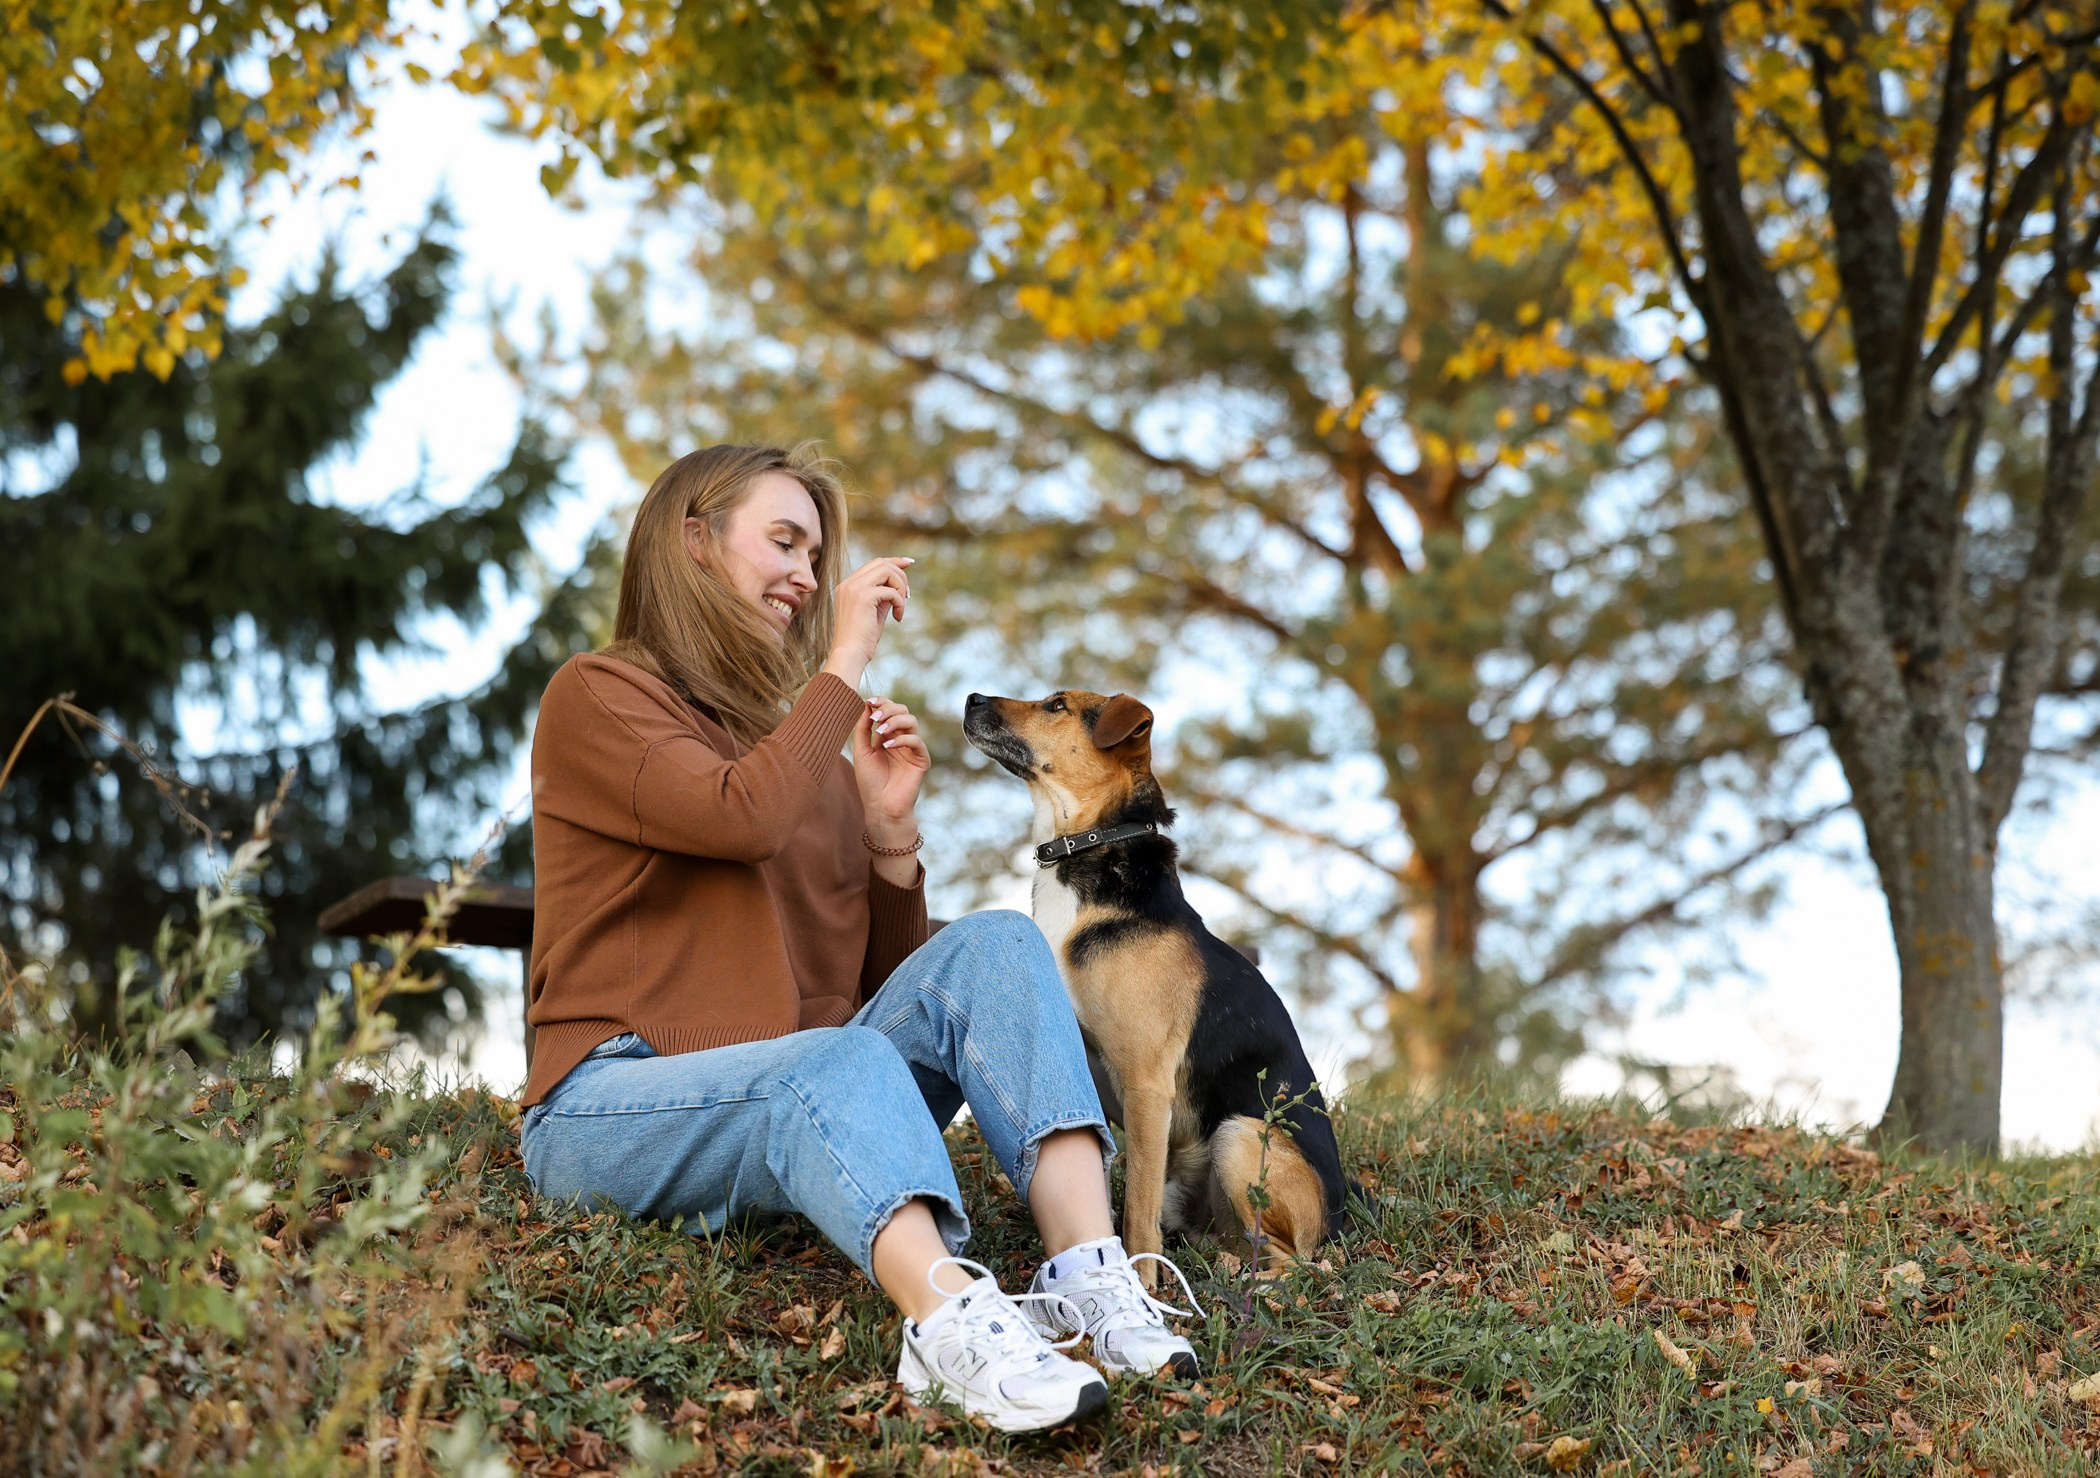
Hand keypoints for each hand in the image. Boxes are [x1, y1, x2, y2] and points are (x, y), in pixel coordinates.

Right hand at [823, 557, 912, 686]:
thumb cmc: (862, 639)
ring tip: (902, 605)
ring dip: (900, 586)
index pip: (873, 564)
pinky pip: (891, 591)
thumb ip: (883, 596)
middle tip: (907, 594)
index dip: (893, 561)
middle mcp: (848, 583)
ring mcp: (854, 588)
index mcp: (848, 586)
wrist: (850, 654)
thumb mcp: (874, 612)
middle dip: (900, 574)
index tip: (909, 562)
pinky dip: (900, 602)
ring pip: (886, 570)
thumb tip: (899, 587)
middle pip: (881, 563)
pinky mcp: (863, 596)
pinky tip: (898, 618)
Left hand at [853, 696, 929, 826]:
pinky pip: (917, 741)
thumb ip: (863, 729)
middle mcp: (901, 739)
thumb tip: (865, 705)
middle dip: (889, 709)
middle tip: (876, 717)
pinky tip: (888, 746)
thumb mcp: (861, 751)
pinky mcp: (921, 760)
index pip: (889, 711)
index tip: (870, 701)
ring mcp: (912, 748)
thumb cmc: (870, 782)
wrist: (880, 807)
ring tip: (880, 732)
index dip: (882, 702)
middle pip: (903, 711)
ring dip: (895, 721)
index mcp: (887, 735)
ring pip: (912, 721)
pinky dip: (902, 739)